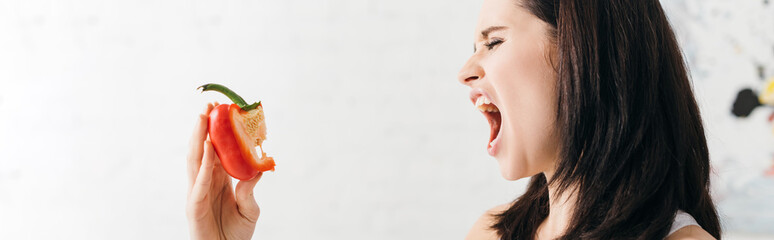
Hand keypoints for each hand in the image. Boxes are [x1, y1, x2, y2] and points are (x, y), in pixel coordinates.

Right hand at [186, 103, 262, 239]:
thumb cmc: (235, 235)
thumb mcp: (249, 209)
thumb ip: (249, 190)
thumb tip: (257, 171)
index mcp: (217, 181)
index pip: (214, 151)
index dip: (216, 131)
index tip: (221, 111)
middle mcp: (204, 183)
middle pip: (201, 150)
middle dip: (203, 127)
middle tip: (210, 105)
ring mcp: (197, 193)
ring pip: (195, 160)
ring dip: (198, 138)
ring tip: (203, 118)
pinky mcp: (194, 206)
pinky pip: (199, 182)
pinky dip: (203, 164)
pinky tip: (208, 148)